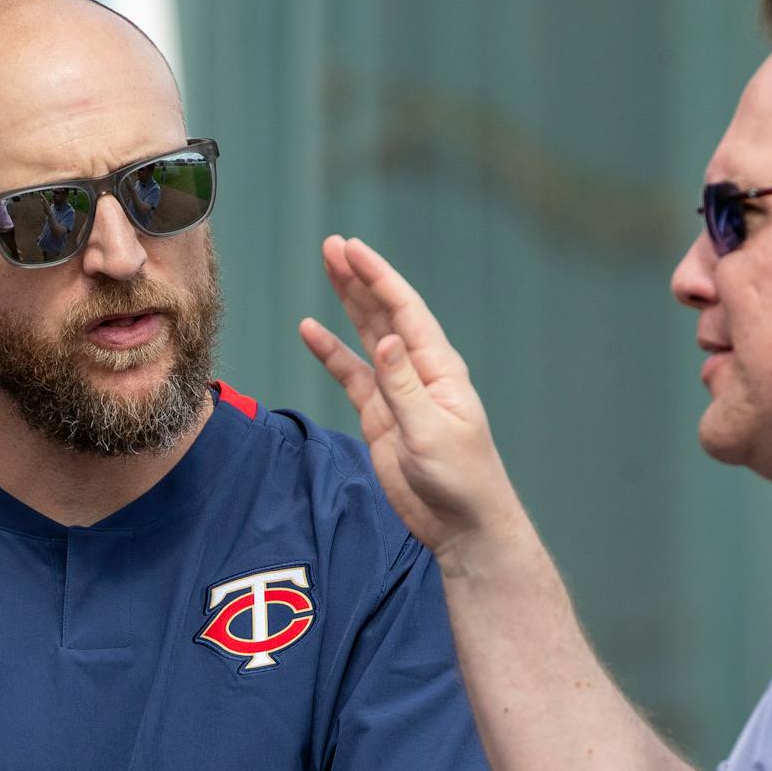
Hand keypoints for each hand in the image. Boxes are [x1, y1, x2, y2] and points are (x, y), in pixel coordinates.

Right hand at [298, 236, 512, 572]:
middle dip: (360, 279)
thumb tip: (384, 340)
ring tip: (328, 269)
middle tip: (332, 245)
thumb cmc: (460, 480)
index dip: (378, 278)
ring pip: (367, 337)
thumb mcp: (431, 433)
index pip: (405, 312)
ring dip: (348, 304)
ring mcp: (399, 393)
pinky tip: (311, 331)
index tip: (352, 249)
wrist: (461, 525)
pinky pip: (352, 376)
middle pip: (385, 314)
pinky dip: (332, 353)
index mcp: (440, 369)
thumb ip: (404, 387)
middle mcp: (419, 372)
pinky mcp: (382, 417)